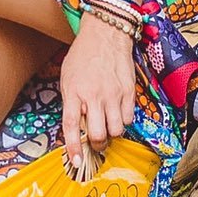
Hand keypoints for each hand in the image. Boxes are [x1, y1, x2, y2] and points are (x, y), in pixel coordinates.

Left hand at [59, 15, 142, 164]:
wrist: (106, 34)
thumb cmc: (83, 55)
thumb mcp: (68, 77)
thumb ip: (71, 101)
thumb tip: (77, 127)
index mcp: (74, 92)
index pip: (71, 127)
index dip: (73, 148)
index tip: (77, 162)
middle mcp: (94, 95)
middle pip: (97, 134)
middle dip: (96, 144)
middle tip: (96, 141)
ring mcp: (113, 94)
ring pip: (116, 130)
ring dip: (111, 134)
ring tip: (107, 126)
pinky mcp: (129, 92)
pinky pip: (129, 118)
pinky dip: (123, 121)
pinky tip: (117, 112)